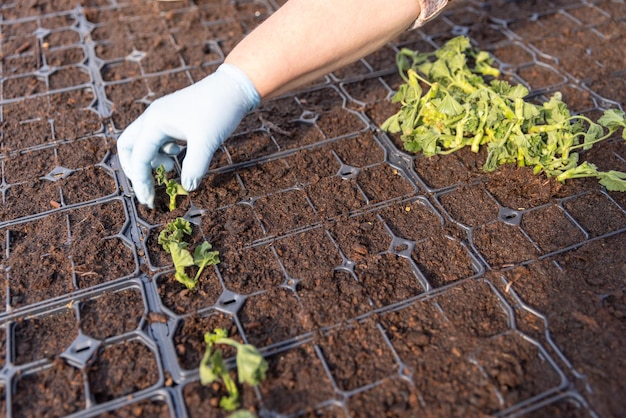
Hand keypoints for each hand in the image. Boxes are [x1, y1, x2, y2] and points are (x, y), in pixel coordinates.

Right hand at [117, 63, 259, 207]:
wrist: (234, 88)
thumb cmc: (219, 111)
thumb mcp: (207, 142)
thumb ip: (194, 167)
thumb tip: (187, 188)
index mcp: (155, 122)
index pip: (138, 157)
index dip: (141, 182)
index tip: (150, 201)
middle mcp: (153, 117)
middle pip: (129, 146)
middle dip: (135, 169)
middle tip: (149, 187)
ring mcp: (162, 116)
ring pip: (143, 142)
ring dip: (151, 160)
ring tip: (170, 169)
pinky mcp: (173, 118)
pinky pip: (158, 138)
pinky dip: (162, 151)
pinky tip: (178, 154)